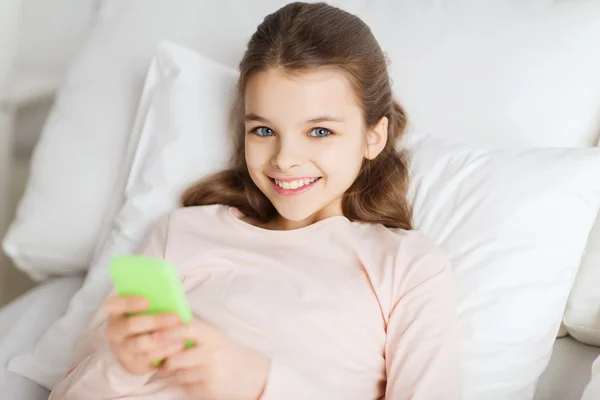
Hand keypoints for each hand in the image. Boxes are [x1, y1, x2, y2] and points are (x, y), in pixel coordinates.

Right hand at [103, 296, 184, 374]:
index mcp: (115, 312)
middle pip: (129, 325)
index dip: (128, 302)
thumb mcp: (147, 310)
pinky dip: (164, 351)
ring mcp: (121, 349)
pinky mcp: (132, 364)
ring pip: (139, 344)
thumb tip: (172, 298)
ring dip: (162, 338)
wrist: (139, 348)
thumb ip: (155, 303)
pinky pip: (148, 358)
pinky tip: (178, 345)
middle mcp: (114, 331)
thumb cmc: (147, 319)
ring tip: (180, 333)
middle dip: (154, 321)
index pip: (113, 304)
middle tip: (176, 317)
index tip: (147, 301)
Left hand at [154, 319, 270, 399]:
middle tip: (161, 362)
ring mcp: (211, 373)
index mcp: (212, 336)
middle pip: (175, 358)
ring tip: (189, 371)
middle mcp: (211, 353)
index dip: (166, 332)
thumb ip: (194, 332)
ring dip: (178, 375)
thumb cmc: (231, 354)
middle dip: (166, 362)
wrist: (256, 375)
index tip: (152, 336)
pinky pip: (187, 388)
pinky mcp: (210, 390)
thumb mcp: (217, 337)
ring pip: (179, 375)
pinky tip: (200, 381)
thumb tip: (163, 326)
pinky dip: (189, 386)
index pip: (185, 330)